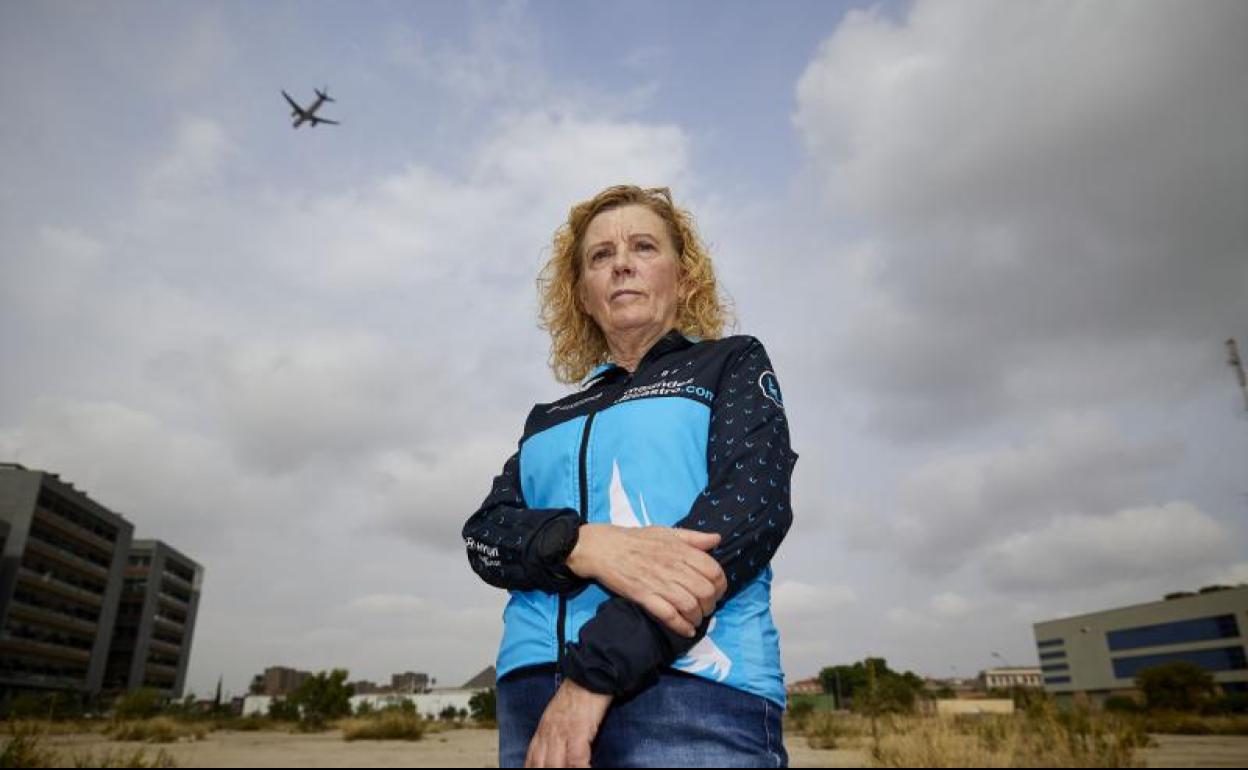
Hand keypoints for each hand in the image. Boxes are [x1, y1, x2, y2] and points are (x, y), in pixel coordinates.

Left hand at [525, 678, 611, 767]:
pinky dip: (580, 769)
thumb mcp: (557, 714)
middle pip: (541, 765)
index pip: (531, 759)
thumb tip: (553, 750)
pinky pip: (576, 759)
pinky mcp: (578, 731)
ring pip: (554, 765)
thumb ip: (552, 732)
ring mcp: (562, 733)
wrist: (590, 676)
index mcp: (543, 729)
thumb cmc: (577, 695)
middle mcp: (549, 733)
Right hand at [565, 524, 726, 636]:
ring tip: (696, 619)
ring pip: (689, 605)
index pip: (713, 570)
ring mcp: (658, 583)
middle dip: (711, 604)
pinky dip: (681, 626)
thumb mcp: (666, 532)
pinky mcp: (643, 596)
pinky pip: (668, 615)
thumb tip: (717, 539)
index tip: (717, 591)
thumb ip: (692, 537)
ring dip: (698, 617)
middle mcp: (673, 566)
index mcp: (680, 550)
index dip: (721, 584)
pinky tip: (687, 629)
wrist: (604, 548)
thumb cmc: (636, 539)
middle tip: (707, 608)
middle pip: (704, 591)